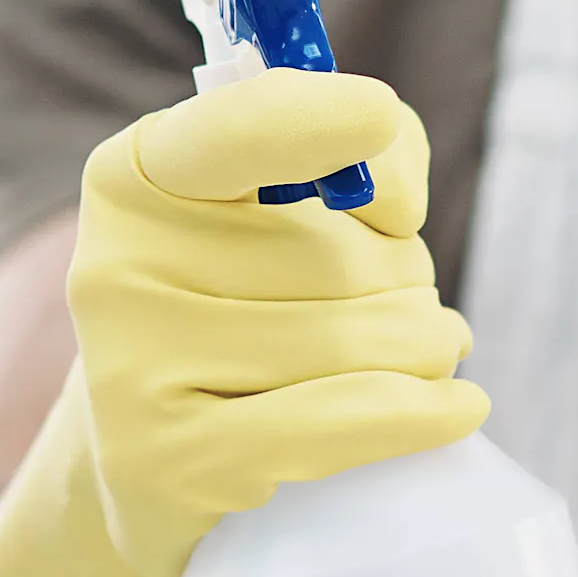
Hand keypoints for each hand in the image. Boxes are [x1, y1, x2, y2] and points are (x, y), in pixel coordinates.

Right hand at [70, 67, 487, 576]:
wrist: (152, 459)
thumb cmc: (243, 307)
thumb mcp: (276, 210)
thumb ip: (355, 156)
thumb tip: (393, 203)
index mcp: (136, 176)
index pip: (232, 131)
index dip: (313, 116)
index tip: (375, 113)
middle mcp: (116, 264)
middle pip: (338, 255)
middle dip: (406, 278)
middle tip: (406, 305)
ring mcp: (133, 370)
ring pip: (355, 340)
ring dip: (425, 346)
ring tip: (423, 353)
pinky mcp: (170, 463)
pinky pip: (337, 422)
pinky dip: (420, 412)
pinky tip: (461, 407)